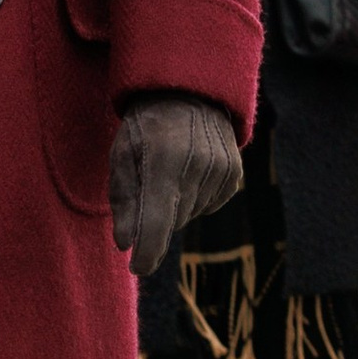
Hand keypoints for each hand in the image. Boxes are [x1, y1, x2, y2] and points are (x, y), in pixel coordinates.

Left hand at [108, 97, 244, 279]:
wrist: (188, 91)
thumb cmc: (145, 124)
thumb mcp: (122, 153)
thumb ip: (123, 199)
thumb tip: (126, 245)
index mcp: (163, 159)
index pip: (157, 219)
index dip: (148, 251)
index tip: (138, 267)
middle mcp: (198, 166)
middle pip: (173, 220)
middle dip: (155, 215)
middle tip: (147, 182)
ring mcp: (221, 170)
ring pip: (191, 214)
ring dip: (175, 205)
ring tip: (169, 170)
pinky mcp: (234, 174)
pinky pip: (209, 205)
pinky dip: (194, 197)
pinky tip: (188, 170)